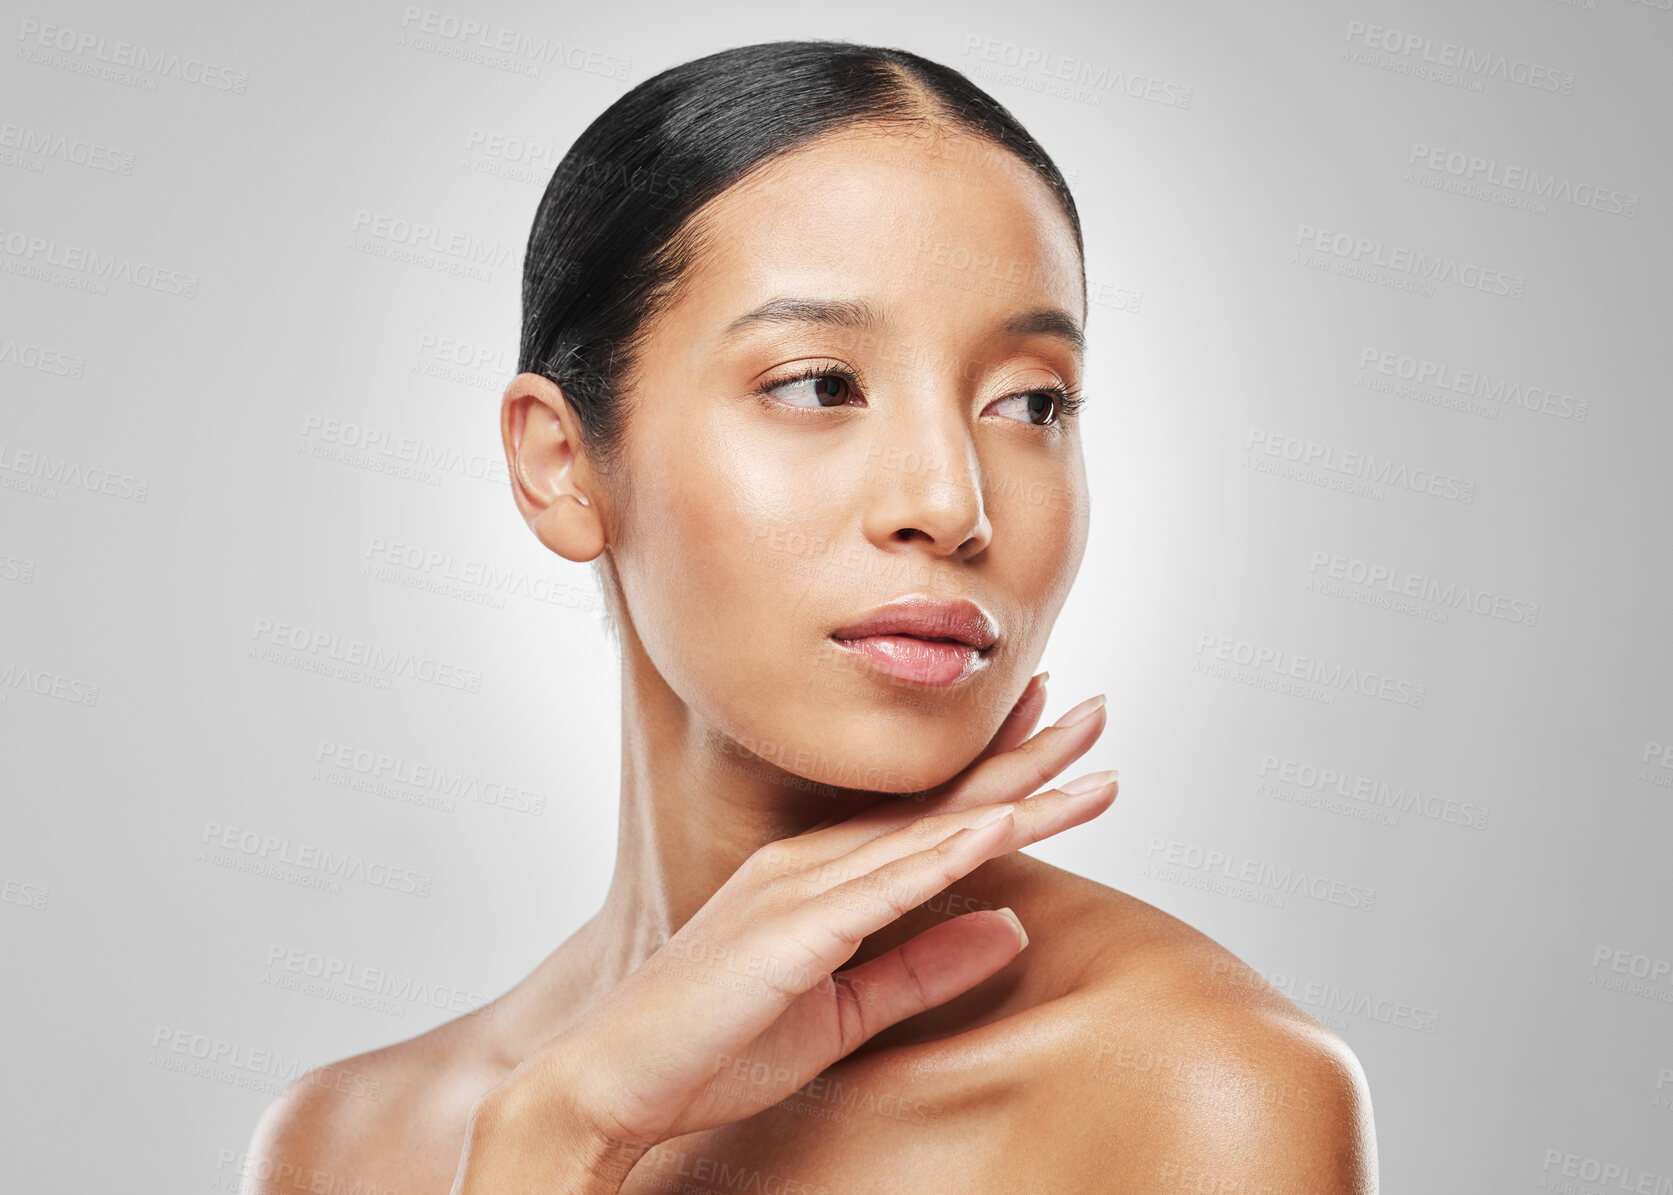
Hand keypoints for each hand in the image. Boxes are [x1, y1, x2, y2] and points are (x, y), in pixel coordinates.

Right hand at [453, 675, 1115, 1188]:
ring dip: (1012, 792)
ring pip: (928, 833)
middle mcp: (811, 866)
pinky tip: (1004, 826)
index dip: (995, 771)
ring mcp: (798, 891)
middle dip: (1022, 757)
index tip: (1053, 734)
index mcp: (818, 879)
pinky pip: (884, 889)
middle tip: (1095, 712)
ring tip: (1084, 758)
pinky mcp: (790, 933)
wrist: (611, 1083)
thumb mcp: (845, 1011)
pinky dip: (949, 855)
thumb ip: (925, 966)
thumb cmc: (712, 1048)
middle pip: (938, 805)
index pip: (926, 816)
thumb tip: (1013, 924)